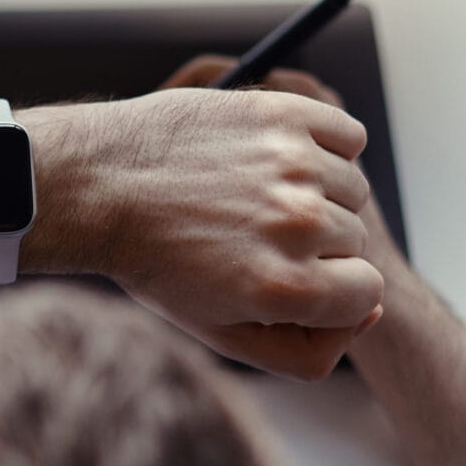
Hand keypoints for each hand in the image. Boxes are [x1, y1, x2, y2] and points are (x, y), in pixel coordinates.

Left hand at [85, 57, 383, 379]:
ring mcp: (293, 165)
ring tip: (249, 193)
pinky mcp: (283, 114)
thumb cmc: (155, 260)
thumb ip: (305, 350)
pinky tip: (270, 158)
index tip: (284, 272)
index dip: (328, 287)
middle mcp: (296, 227)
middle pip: (353, 239)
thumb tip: (368, 312)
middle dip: (313, 241)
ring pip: (349, 187)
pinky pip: (345, 136)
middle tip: (247, 231)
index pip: (368, 293)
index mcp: (285, 290)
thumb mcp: (219, 332)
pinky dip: (321, 144)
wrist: (97, 184)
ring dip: (314, 190)